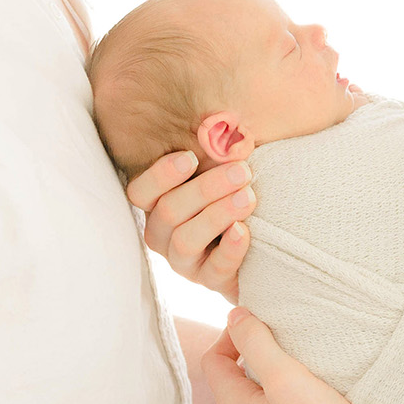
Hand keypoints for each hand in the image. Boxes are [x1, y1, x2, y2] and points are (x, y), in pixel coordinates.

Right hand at [127, 151, 255, 301]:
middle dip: (205, 189)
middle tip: (241, 171)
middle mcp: (163, 235)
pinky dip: (229, 249)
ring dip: (217, 215)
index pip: (140, 192)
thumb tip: (221, 122)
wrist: (263, 242)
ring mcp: (184, 262)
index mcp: (158, 204)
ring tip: (248, 197)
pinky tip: (244, 231)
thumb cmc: (235, 193)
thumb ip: (213, 152)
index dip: (160, 176)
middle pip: (169, 212)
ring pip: (186, 240)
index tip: (190, 158)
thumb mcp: (221, 172)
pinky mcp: (209, 281)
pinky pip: (214, 269)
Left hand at [203, 307, 401, 403]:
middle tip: (286, 347)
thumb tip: (234, 317)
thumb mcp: (289, 378)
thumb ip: (256, 344)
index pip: (213, 363)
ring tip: (303, 379)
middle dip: (254, 362)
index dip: (233, 336)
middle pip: (234, 388)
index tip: (263, 325)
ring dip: (271, 391)